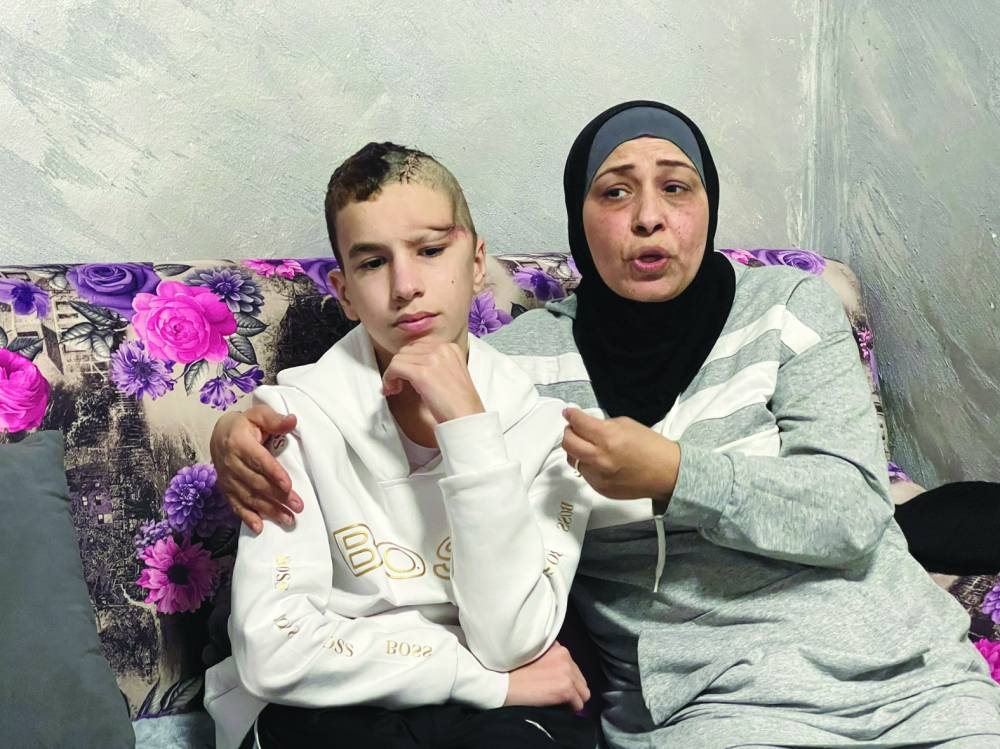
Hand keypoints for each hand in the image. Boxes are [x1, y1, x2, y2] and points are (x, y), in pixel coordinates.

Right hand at [210, 404, 302, 533]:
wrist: (218, 434)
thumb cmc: (245, 424)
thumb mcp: (258, 414)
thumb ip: (275, 419)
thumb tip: (293, 420)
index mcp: (239, 442)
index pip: (258, 460)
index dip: (273, 473)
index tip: (288, 485)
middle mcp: (230, 462)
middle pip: (256, 482)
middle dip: (278, 497)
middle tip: (298, 507)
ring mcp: (227, 478)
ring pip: (248, 497)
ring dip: (268, 510)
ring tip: (287, 519)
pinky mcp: (226, 489)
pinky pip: (236, 505)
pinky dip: (247, 517)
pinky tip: (259, 528)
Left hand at [381, 340, 484, 422]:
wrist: (466, 416)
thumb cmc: (459, 403)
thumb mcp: (451, 374)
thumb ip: (435, 364)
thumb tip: (413, 363)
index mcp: (450, 348)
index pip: (419, 346)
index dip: (409, 361)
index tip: (406, 375)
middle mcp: (441, 349)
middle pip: (407, 350)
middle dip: (399, 367)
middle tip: (397, 383)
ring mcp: (432, 359)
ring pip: (399, 358)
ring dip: (392, 374)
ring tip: (395, 388)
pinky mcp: (422, 373)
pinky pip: (395, 367)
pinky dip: (388, 378)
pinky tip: (392, 389)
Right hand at [504, 642, 589, 711]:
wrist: (501, 683)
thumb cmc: (512, 671)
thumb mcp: (534, 655)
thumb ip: (550, 659)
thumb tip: (560, 675)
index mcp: (557, 646)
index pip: (572, 666)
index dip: (564, 677)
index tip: (553, 684)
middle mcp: (565, 654)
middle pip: (580, 679)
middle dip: (571, 688)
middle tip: (554, 695)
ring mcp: (567, 671)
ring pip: (583, 692)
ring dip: (572, 698)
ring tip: (556, 702)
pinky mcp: (565, 688)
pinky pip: (578, 705)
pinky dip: (569, 709)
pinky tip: (555, 707)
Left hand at [561, 407, 679, 500]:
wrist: (667, 473)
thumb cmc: (651, 447)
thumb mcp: (627, 424)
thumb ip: (603, 424)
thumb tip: (586, 424)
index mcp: (608, 437)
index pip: (578, 423)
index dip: (571, 415)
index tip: (569, 413)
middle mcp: (600, 458)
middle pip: (568, 443)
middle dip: (568, 432)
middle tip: (574, 429)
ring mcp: (599, 476)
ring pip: (573, 460)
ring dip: (577, 450)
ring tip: (588, 446)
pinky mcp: (600, 489)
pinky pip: (585, 474)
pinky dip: (588, 465)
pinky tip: (599, 461)